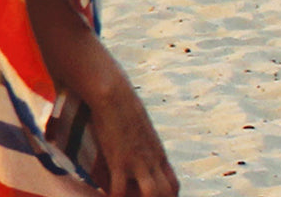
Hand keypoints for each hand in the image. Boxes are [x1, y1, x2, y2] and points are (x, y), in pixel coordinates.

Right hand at [89, 75, 178, 196]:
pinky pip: (119, 191)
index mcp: (158, 153)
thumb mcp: (141, 127)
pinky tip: (107, 196)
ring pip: (152, 195)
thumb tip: (136, 148)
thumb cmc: (123, 105)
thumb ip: (142, 143)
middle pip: (169, 192)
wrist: (114, 93)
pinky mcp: (119, 160)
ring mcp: (137, 161)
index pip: (174, 185)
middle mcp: (152, 160)